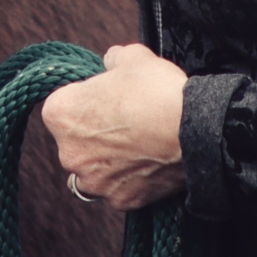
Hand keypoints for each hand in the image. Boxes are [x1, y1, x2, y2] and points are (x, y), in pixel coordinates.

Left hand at [41, 43, 186, 210]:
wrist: (194, 129)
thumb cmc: (157, 91)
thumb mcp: (132, 57)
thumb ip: (113, 59)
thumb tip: (112, 62)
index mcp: (61, 115)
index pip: (62, 106)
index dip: (86, 99)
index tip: (106, 97)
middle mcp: (69, 154)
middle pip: (75, 141)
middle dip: (94, 133)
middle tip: (125, 120)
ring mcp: (95, 182)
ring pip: (93, 171)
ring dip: (107, 161)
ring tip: (136, 145)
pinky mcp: (122, 200)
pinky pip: (120, 189)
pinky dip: (130, 180)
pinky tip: (149, 163)